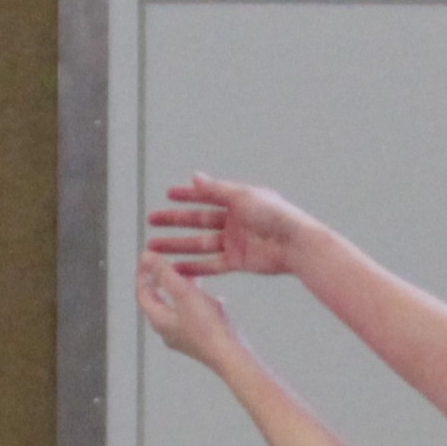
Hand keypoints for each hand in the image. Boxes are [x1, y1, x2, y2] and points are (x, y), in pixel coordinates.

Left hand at [135, 250, 242, 367]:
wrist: (229, 354)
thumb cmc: (206, 326)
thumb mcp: (184, 292)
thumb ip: (164, 273)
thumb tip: (146, 257)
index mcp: (159, 320)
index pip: (143, 294)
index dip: (143, 275)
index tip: (146, 260)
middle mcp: (168, 331)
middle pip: (159, 302)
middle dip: (162, 282)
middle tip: (166, 266)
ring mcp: (184, 338)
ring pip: (178, 309)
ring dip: (181, 292)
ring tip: (191, 278)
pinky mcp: (200, 340)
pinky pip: (195, 317)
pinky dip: (199, 304)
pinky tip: (216, 299)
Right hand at [149, 173, 318, 278]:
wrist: (294, 244)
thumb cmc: (275, 215)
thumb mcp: (242, 197)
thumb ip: (216, 190)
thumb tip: (194, 177)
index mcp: (237, 200)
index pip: (206, 196)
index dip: (187, 196)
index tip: (168, 196)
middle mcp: (234, 220)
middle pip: (198, 221)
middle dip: (174, 222)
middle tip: (152, 222)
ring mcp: (234, 242)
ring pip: (199, 244)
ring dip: (177, 246)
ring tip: (155, 247)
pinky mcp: (237, 261)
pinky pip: (210, 265)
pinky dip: (194, 267)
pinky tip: (176, 268)